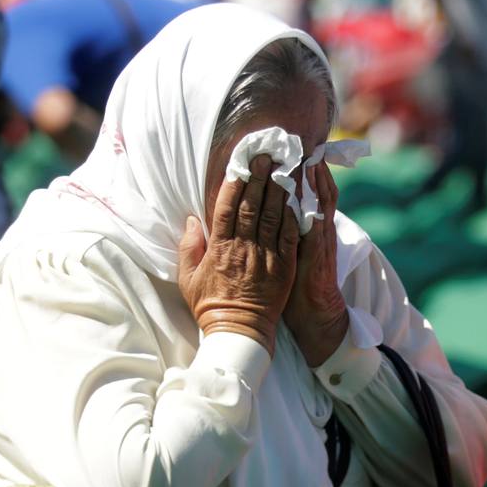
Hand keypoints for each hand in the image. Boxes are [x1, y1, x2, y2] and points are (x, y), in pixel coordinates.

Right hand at [178, 155, 298, 355]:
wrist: (240, 331)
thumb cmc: (210, 304)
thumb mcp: (188, 277)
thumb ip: (189, 246)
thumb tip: (192, 219)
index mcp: (219, 247)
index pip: (227, 208)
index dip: (236, 183)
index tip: (242, 163)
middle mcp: (244, 248)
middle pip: (253, 206)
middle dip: (260, 178)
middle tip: (268, 154)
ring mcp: (266, 257)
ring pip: (274, 217)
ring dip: (279, 190)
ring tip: (284, 167)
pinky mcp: (284, 267)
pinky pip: (291, 237)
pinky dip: (295, 217)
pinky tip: (298, 199)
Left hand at [286, 161, 349, 366]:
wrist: (315, 314)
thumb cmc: (295, 286)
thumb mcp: (287, 255)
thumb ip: (279, 231)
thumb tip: (265, 210)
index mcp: (305, 228)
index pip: (302, 193)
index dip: (297, 171)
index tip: (286, 149)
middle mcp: (315, 229)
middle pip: (313, 190)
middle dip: (306, 166)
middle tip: (296, 141)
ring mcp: (320, 239)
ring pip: (318, 201)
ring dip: (312, 178)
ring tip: (305, 154)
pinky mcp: (320, 251)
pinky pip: (318, 221)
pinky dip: (315, 203)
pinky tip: (310, 186)